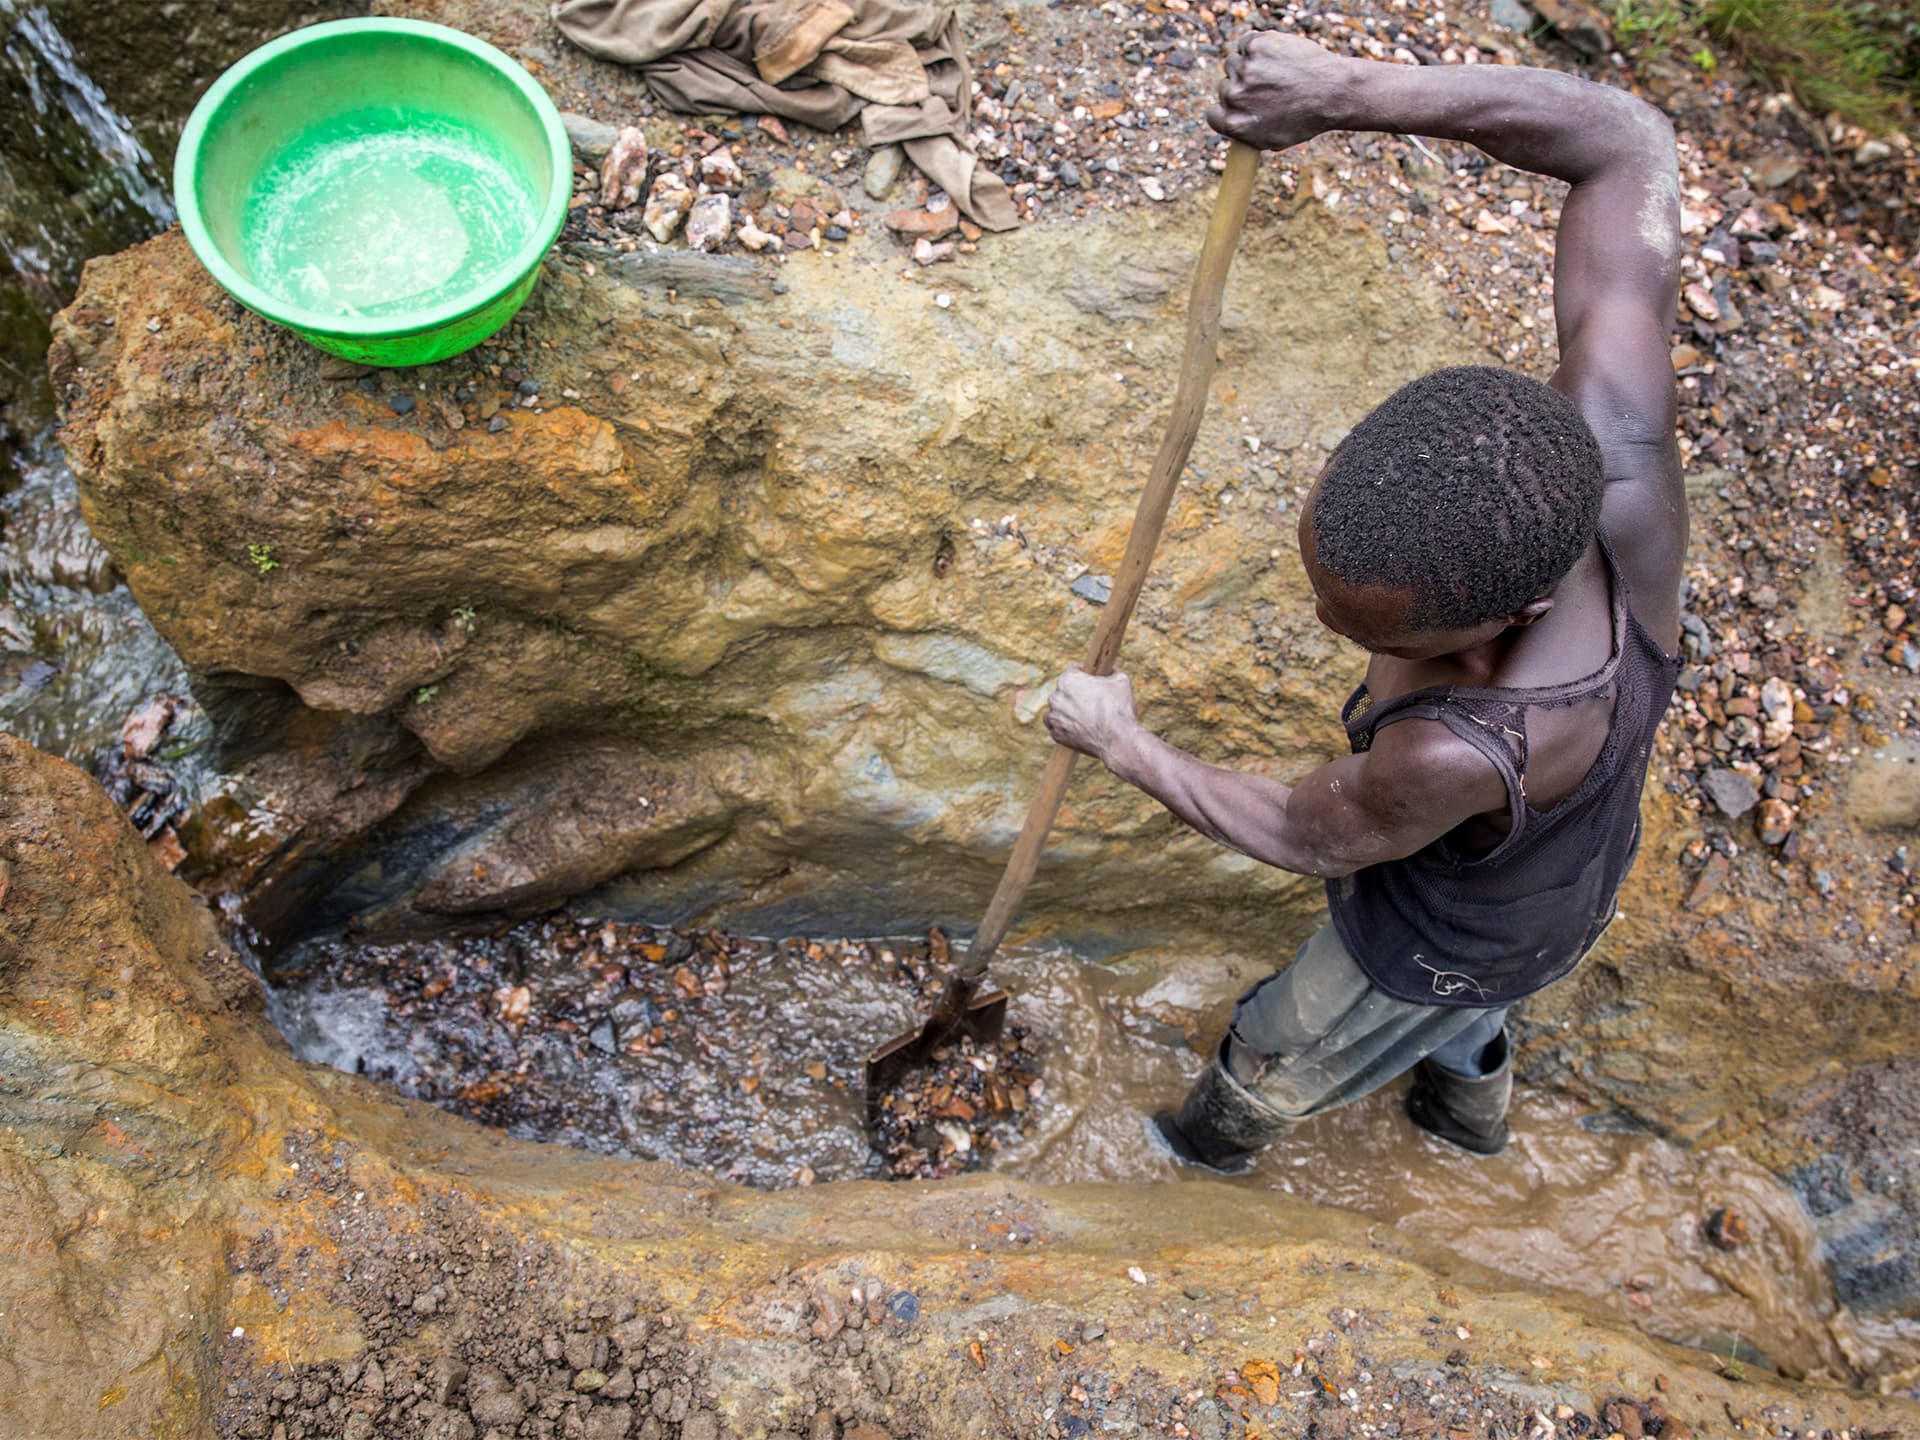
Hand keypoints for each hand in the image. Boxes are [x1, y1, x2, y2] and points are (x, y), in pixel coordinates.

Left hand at [1044, 665, 1139, 764]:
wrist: (1118, 739)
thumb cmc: (1119, 708)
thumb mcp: (1121, 680)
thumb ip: (1112, 670)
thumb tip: (1110, 669)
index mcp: (1067, 680)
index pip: (1073, 670)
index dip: (1085, 673)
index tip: (1091, 679)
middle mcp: (1056, 697)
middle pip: (1064, 690)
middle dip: (1077, 693)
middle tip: (1092, 699)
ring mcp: (1054, 717)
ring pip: (1059, 709)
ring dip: (1069, 710)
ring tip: (1086, 715)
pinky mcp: (1056, 734)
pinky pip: (1058, 726)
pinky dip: (1066, 726)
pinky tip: (1079, 726)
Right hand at [1207, 32, 1354, 149]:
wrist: (1334, 92)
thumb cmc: (1307, 118)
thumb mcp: (1272, 140)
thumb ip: (1245, 133)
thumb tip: (1230, 126)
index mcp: (1234, 124)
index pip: (1213, 114)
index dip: (1228, 109)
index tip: (1242, 105)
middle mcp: (1234, 96)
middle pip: (1225, 86)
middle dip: (1243, 87)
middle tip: (1270, 88)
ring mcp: (1245, 68)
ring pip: (1234, 62)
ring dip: (1251, 65)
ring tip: (1277, 73)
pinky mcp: (1257, 45)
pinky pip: (1248, 42)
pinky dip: (1260, 46)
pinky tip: (1278, 56)